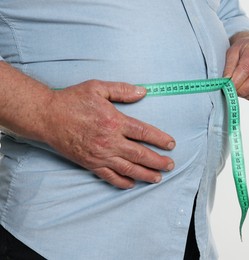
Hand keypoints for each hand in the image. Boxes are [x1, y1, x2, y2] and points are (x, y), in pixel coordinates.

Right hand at [43, 80, 175, 188]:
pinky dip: (122, 182)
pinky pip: (109, 176)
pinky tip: (132, 184)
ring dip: (145, 174)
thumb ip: (122, 90)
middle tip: (170, 165)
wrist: (46, 117)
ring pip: (128, 169)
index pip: (144, 133)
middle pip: (140, 155)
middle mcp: (110, 141)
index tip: (171, 145)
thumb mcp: (97, 88)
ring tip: (158, 178)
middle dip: (158, 161)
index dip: (160, 139)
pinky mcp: (90, 163)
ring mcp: (100, 155)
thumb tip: (143, 92)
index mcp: (114, 121)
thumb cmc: (72, 101)